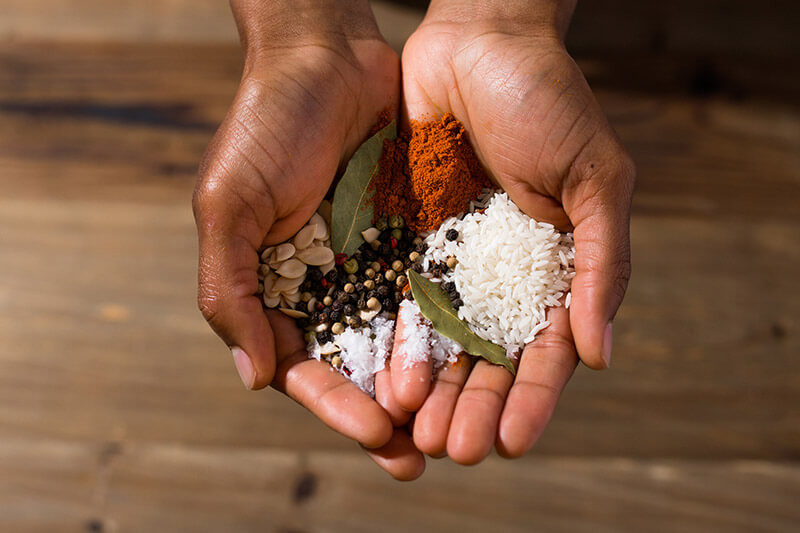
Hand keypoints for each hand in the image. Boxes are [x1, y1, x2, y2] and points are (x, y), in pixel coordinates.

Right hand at [192, 0, 423, 478]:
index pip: (303, 365)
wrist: (326, 58)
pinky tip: (474, 362)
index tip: (376, 434)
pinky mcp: (409, 237)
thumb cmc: (264, 127)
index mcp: (272, 288)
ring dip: (425, 387)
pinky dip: (447, 329)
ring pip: (399, 340)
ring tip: (456, 428)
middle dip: (386, 415)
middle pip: (356, 366)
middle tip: (421, 458)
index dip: (335, 405)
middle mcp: (322, 285)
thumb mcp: (228, 205)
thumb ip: (228, 290)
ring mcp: (368, 264)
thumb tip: (254, 379)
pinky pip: (430, 292)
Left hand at [378, 0, 634, 463]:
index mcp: (555, 267)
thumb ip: (600, 263)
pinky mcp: (409, 237)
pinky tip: (385, 377)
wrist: (477, 43)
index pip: (545, 350)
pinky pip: (399, 297)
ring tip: (413, 431)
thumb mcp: (595, 178)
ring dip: (431, 388)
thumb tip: (599, 354)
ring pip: (441, 340)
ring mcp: (453, 260)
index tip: (509, 441)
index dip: (531, 399)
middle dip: (473, 407)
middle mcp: (502, 274)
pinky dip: (395, 340)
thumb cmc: (548, 101)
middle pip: (488, 358)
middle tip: (452, 449)